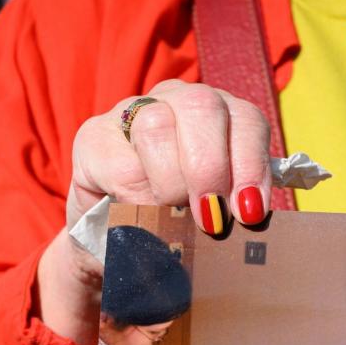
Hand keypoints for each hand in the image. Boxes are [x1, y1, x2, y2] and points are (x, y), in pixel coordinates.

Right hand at [37, 80, 271, 344]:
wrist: (119, 244)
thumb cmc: (179, 224)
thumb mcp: (216, 214)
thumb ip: (235, 206)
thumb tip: (251, 217)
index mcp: (222, 115)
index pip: (246, 119)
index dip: (251, 166)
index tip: (251, 213)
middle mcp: (179, 100)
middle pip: (202, 107)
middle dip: (210, 170)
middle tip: (211, 219)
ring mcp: (133, 111)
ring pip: (157, 126)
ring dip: (171, 184)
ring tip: (172, 218)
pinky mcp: (94, 137)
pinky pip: (119, 160)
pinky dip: (134, 195)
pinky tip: (138, 214)